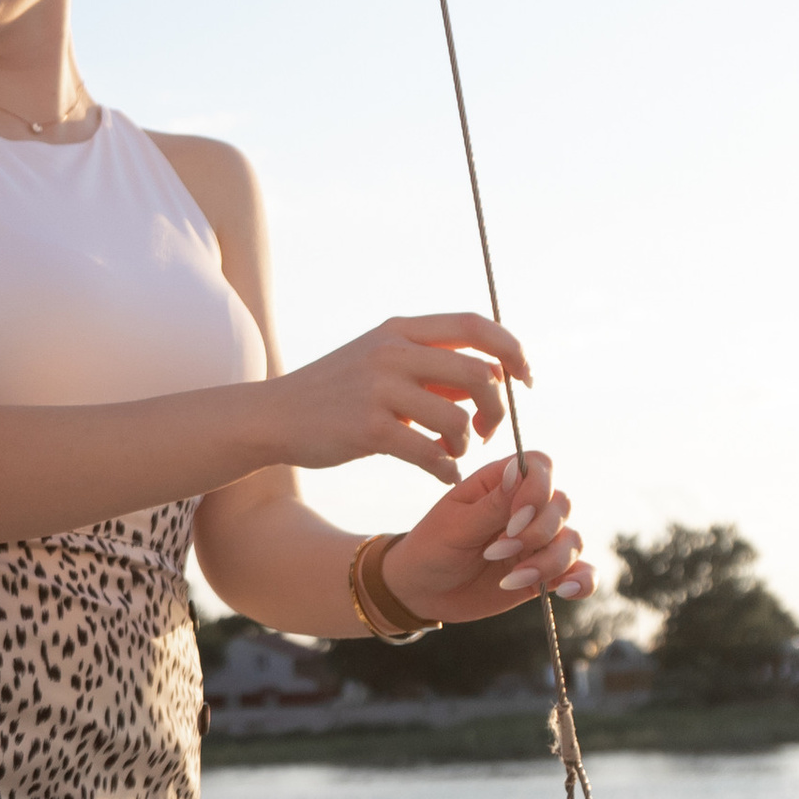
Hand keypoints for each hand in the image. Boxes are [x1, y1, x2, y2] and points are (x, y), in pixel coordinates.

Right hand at [268, 312, 531, 484]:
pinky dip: (445, 468)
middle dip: (497, 407)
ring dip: (465, 442)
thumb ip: (433, 367)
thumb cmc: (336, 392)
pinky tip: (440, 473)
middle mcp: (392, 351)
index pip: (476, 325)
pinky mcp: (367, 428)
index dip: (513, 350)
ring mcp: (378, 389)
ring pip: (458, 417)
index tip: (525, 380)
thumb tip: (492, 375)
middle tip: (486, 429)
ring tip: (451, 451)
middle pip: (480, 372)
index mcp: (401, 330)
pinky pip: (429, 452)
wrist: (273, 416)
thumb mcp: (381, 363)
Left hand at [379, 449, 591, 624]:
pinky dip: (582, 580)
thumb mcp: (454, 526)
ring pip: (572, 540)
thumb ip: (491, 505)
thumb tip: (518, 469)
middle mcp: (525, 508)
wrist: (422, 592)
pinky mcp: (545, 573)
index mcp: (499, 484)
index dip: (538, 490)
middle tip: (494, 552)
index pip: (540, 467)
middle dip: (536, 532)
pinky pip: (580, 572)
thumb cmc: (431, 549)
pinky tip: (565, 590)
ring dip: (549, 562)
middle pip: (561, 504)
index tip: (514, 520)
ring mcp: (537, 541)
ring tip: (511, 580)